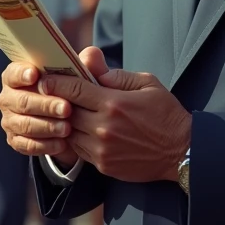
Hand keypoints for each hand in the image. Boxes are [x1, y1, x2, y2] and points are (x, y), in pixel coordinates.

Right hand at [0, 48, 107, 167]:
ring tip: (68, 128)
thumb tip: (91, 54)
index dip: (21, 74)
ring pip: (25, 124)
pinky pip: (27, 145)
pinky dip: (45, 145)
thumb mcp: (82, 75)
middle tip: (67, 108)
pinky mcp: (15, 140)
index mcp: (18, 74)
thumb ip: (87, 63)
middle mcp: (9, 96)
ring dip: (47, 126)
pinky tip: (62, 143)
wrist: (68, 117)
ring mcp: (10, 119)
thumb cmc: (72, 89)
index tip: (35, 75)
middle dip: (45, 104)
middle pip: (22, 101)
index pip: (13, 72)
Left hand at [39, 49, 191, 182]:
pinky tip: (79, 130)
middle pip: (66, 112)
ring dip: (64, 123)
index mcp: (114, 103)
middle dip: (56, 102)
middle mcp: (104, 127)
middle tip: (47, 93)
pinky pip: (78, 150)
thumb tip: (88, 60)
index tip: (43, 78)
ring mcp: (102, 149)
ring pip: (68, 133)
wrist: (180, 151)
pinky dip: (75, 139)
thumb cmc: (165, 113)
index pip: (74, 89)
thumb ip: (115, 74)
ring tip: (62, 113)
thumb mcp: (147, 83)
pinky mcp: (103, 165)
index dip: (55, 82)